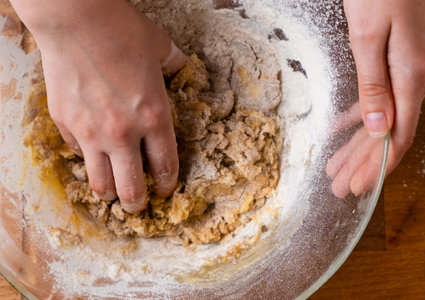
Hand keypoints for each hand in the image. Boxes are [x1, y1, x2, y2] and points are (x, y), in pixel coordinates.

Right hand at [10, 0, 185, 212]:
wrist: (76, 19)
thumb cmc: (122, 31)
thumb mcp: (161, 48)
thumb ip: (176, 65)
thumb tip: (182, 69)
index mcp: (154, 117)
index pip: (165, 167)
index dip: (167, 185)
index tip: (165, 191)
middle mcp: (123, 134)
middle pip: (131, 188)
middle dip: (138, 204)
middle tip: (139, 205)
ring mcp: (91, 133)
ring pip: (100, 183)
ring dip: (109, 192)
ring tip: (113, 191)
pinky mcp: (65, 125)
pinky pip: (77, 154)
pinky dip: (87, 158)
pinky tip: (91, 151)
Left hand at [327, 0, 424, 197]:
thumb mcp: (368, 38)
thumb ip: (373, 86)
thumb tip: (377, 129)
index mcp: (412, 77)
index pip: (397, 136)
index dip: (377, 165)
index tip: (359, 187)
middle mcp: (417, 79)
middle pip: (388, 133)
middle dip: (362, 163)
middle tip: (340, 186)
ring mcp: (410, 71)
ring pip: (382, 119)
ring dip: (358, 146)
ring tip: (337, 168)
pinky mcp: (398, 63)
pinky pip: (379, 98)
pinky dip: (359, 117)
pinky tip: (341, 132)